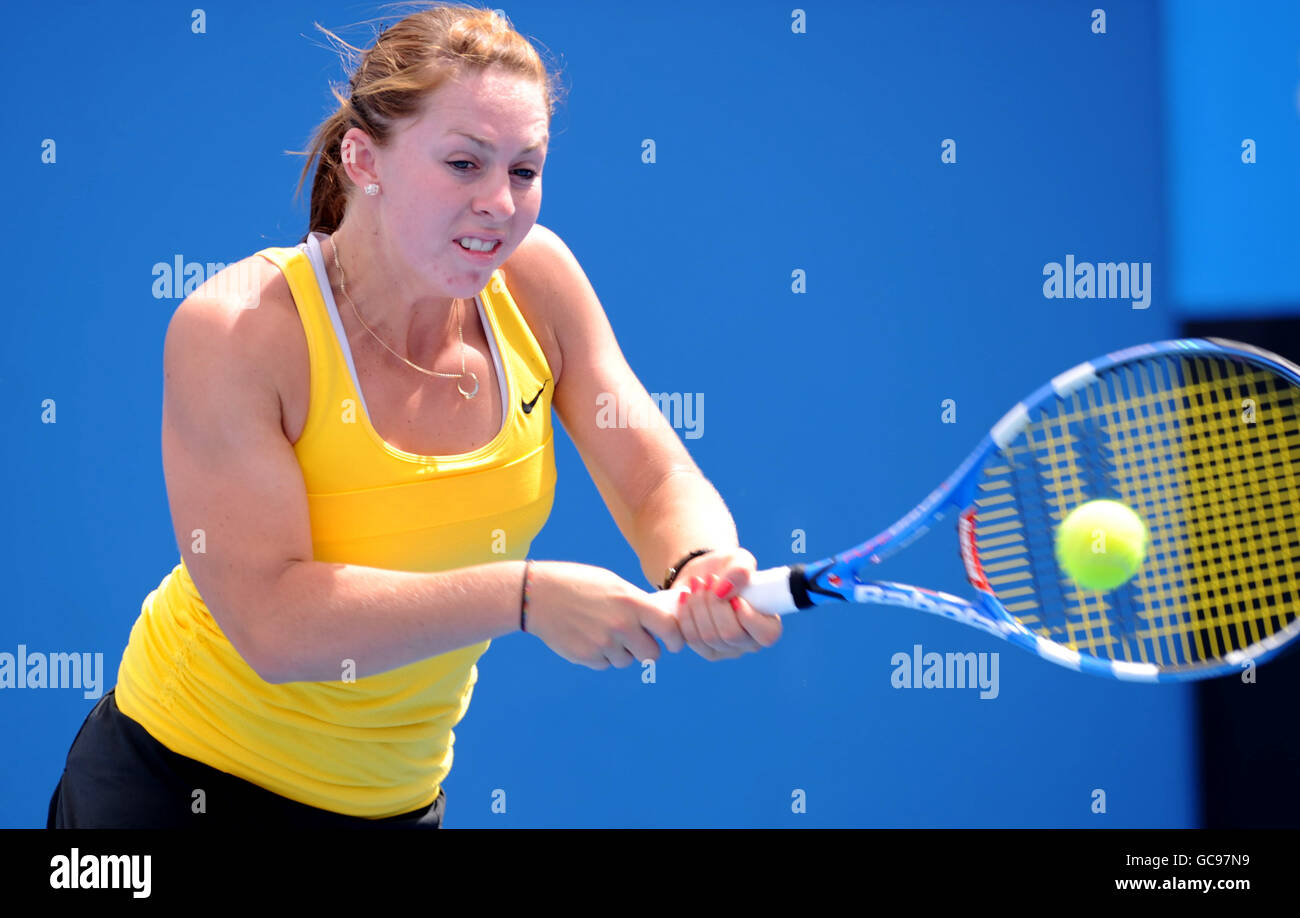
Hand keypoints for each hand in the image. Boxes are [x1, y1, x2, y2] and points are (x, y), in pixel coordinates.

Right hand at [524, 561, 685, 669]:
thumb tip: (662, 620)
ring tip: (604, 632)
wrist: (537, 595)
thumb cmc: (578, 584)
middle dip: (648, 649)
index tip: (675, 643)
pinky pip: (605, 664)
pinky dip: (601, 656)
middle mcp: (622, 626)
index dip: (676, 638)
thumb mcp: (613, 584)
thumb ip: (637, 602)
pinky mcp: (587, 657)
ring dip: (622, 652)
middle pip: (652, 653)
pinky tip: (588, 637)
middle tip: (640, 641)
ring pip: (627, 661)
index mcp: (632, 602)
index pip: (669, 628)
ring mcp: (604, 644)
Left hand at [671, 548, 782, 660]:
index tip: (735, 596)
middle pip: (730, 635)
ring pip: (706, 637)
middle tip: (709, 579)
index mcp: (767, 625)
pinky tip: (682, 597)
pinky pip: (686, 640)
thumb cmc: (729, 570)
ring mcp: (723, 649)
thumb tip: (723, 590)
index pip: (766, 635)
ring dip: (697, 606)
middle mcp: (747, 643)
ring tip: (696, 583)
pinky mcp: (700, 648)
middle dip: (715, 604)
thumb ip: (740, 571)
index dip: (748, 616)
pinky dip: (682, 617)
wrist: (703, 575)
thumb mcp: (740, 560)